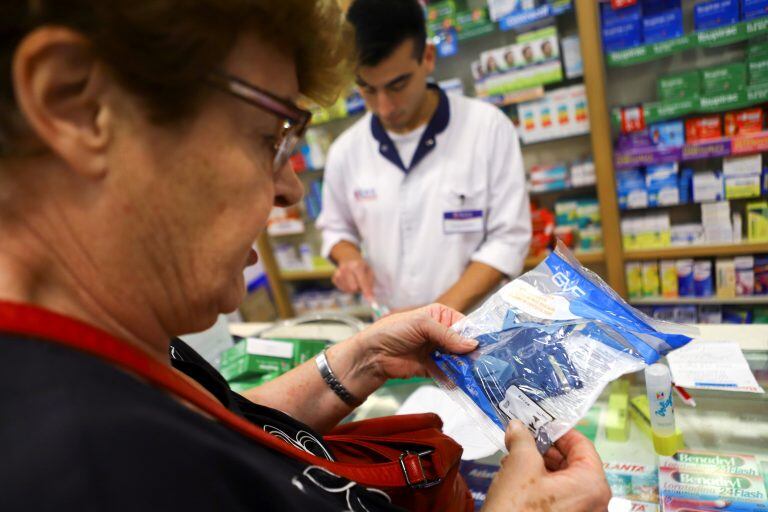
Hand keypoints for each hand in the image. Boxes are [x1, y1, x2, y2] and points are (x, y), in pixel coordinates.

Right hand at [332, 257, 373, 299]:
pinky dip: (347, 288)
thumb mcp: (369, 271)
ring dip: (354, 289)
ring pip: (348, 290)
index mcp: (356, 265)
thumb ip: (370, 283)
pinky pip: (343, 290)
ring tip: (355, 280)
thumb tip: (370, 297)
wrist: (348, 258)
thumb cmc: (361, 266)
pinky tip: (349, 281)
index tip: (371, 300)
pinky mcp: (334, 278)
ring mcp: (338, 273)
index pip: (362, 281)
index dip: (366, 291)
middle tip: (361, 283)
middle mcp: (346, 269)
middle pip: (354, 288)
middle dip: (359, 289)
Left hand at [339, 303, 477, 386]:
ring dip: (466, 367)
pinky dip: (456, 379)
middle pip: (464, 344)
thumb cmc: (393, 331)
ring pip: (458, 360)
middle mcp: (441, 333)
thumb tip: (472, 345)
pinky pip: (449, 374)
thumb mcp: (422, 325)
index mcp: (440, 316)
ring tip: (479, 375)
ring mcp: (437, 351)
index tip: (488, 346)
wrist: (373, 355)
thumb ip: (447, 335)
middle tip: (486, 363)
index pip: (465, 324)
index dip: (475, 335)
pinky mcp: (432, 368)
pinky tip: (465, 383)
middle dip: (472, 353)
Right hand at [483, 421, 609, 511]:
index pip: (582, 445)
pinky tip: (518, 481)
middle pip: (575, 464)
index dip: (559, 430)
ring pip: (566, 482)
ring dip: (541, 467)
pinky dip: (542, 486)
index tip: (541, 423)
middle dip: (547, 450)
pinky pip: (561, 499)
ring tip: (515, 459)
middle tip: (524, 439)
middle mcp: (595, 504)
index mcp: (592, 485)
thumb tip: (519, 428)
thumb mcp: (519, 466)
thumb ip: (523, 440)